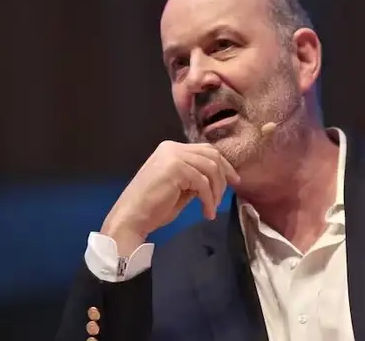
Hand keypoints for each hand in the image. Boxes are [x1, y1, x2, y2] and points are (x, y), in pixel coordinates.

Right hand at [101, 141, 240, 255]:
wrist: (131, 217)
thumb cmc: (152, 208)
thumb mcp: (180, 189)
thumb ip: (195, 179)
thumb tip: (217, 179)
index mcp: (171, 149)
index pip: (205, 150)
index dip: (223, 165)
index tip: (233, 181)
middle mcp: (172, 147)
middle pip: (211, 154)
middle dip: (224, 175)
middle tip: (227, 194)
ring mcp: (173, 156)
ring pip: (210, 168)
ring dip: (216, 190)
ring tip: (212, 207)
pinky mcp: (175, 168)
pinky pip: (203, 182)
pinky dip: (209, 199)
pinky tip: (207, 212)